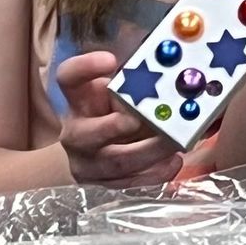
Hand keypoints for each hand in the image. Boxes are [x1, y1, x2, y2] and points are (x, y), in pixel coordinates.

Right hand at [56, 50, 184, 188]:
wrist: (88, 153)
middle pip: (88, 132)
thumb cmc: (108, 111)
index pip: (69, 78)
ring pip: (116, 161)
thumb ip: (135, 80)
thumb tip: (174, 71)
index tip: (110, 60)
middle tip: (148, 117)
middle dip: (118, 125)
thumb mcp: (114, 90)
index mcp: (79, 99)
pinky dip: (155, 172)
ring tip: (175, 141)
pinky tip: (174, 161)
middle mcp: (77, 131)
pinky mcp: (104, 184)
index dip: (87, 68)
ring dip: (149, 151)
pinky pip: (130, 182)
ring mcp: (88, 162)